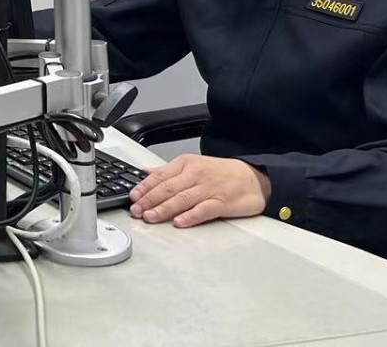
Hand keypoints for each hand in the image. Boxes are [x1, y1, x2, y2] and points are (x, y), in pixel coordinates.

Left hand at [127, 154, 269, 227]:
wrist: (254, 177)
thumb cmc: (221, 173)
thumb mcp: (193, 165)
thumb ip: (168, 171)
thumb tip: (146, 172)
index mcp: (186, 164)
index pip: (160, 176)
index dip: (144, 187)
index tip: (132, 197)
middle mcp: (196, 175)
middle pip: (168, 188)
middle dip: (149, 200)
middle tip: (136, 210)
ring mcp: (209, 189)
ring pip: (182, 199)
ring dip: (164, 209)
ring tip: (150, 217)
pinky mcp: (222, 203)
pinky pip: (203, 210)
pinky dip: (190, 216)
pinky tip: (179, 222)